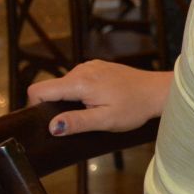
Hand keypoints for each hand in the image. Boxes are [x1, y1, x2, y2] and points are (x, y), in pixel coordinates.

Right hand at [26, 60, 172, 135]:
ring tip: (93, 111)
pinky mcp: (97, 67)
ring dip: (71, 100)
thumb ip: (77, 122)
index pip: (39, 90)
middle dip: (57, 106)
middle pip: (52, 88)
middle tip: (78, 120)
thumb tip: (52, 126)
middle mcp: (81, 69)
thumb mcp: (105, 120)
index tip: (48, 121)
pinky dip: (81, 92)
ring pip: (65, 85)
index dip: (36, 107)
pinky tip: (99, 101)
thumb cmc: (134, 107)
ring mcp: (90, 66)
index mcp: (80, 82)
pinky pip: (78, 80)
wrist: (157, 92)